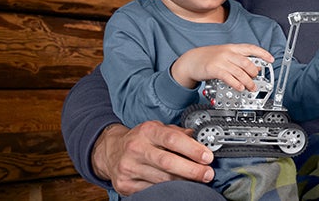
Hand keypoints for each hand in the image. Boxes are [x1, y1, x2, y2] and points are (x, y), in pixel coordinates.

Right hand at [92, 121, 214, 196]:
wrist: (111, 151)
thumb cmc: (141, 139)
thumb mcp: (158, 129)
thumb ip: (178, 133)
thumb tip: (200, 139)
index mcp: (148, 131)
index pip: (172, 139)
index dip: (192, 149)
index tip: (207, 157)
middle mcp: (137, 148)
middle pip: (167, 162)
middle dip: (191, 170)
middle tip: (207, 173)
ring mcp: (130, 167)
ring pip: (161, 179)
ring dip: (183, 182)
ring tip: (198, 181)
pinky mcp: (125, 184)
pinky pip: (152, 190)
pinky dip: (168, 190)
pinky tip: (179, 187)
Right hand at [172, 43, 273, 90]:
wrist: (191, 60)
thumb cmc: (208, 58)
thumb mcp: (225, 55)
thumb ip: (239, 60)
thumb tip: (255, 68)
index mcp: (232, 48)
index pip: (251, 48)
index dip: (262, 53)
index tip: (271, 59)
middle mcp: (227, 52)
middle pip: (247, 62)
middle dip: (254, 72)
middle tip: (256, 80)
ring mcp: (220, 60)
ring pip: (239, 71)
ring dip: (248, 81)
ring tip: (251, 88)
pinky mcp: (214, 69)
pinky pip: (228, 77)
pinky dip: (236, 83)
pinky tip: (240, 88)